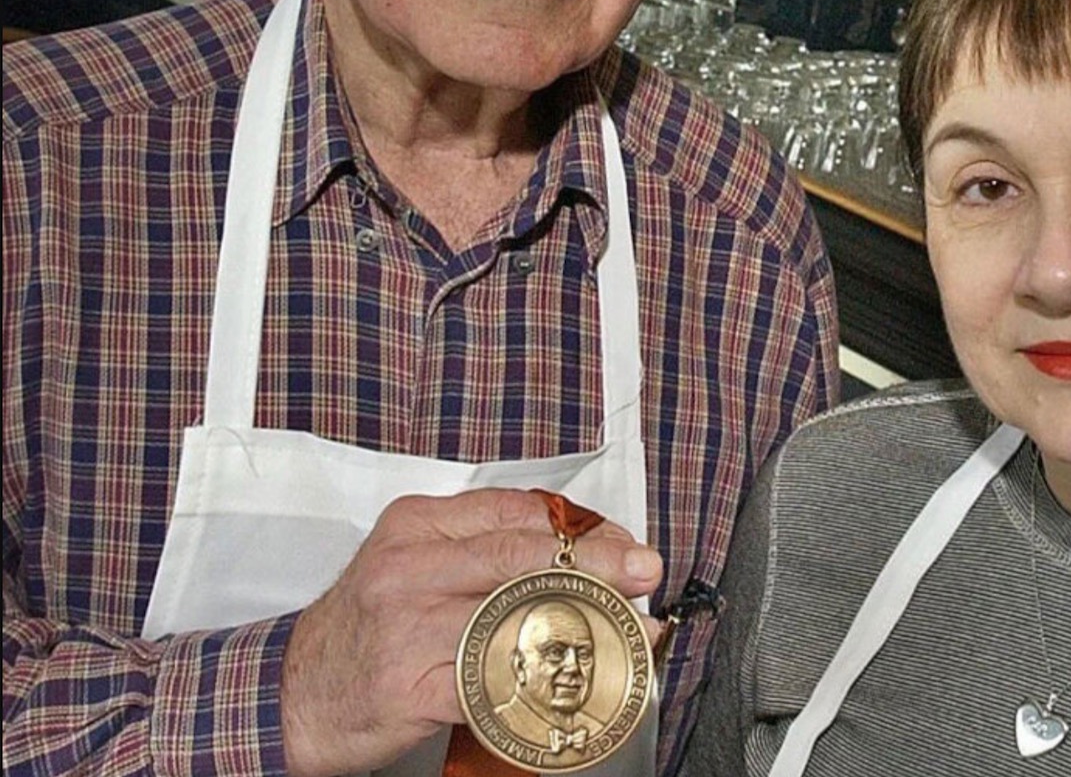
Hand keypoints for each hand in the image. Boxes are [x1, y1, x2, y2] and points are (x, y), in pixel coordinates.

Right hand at [279, 488, 662, 776]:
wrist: (290, 694)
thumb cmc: (363, 631)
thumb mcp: (412, 565)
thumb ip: (480, 551)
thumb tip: (574, 555)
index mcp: (418, 524)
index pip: (516, 512)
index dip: (582, 528)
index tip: (625, 543)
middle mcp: (411, 563)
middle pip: (524, 553)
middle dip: (598, 562)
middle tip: (644, 572)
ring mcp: (408, 621)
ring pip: (517, 611)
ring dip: (585, 624)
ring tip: (628, 631)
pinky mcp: (411, 682)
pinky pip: (493, 679)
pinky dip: (542, 685)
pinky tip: (574, 686)